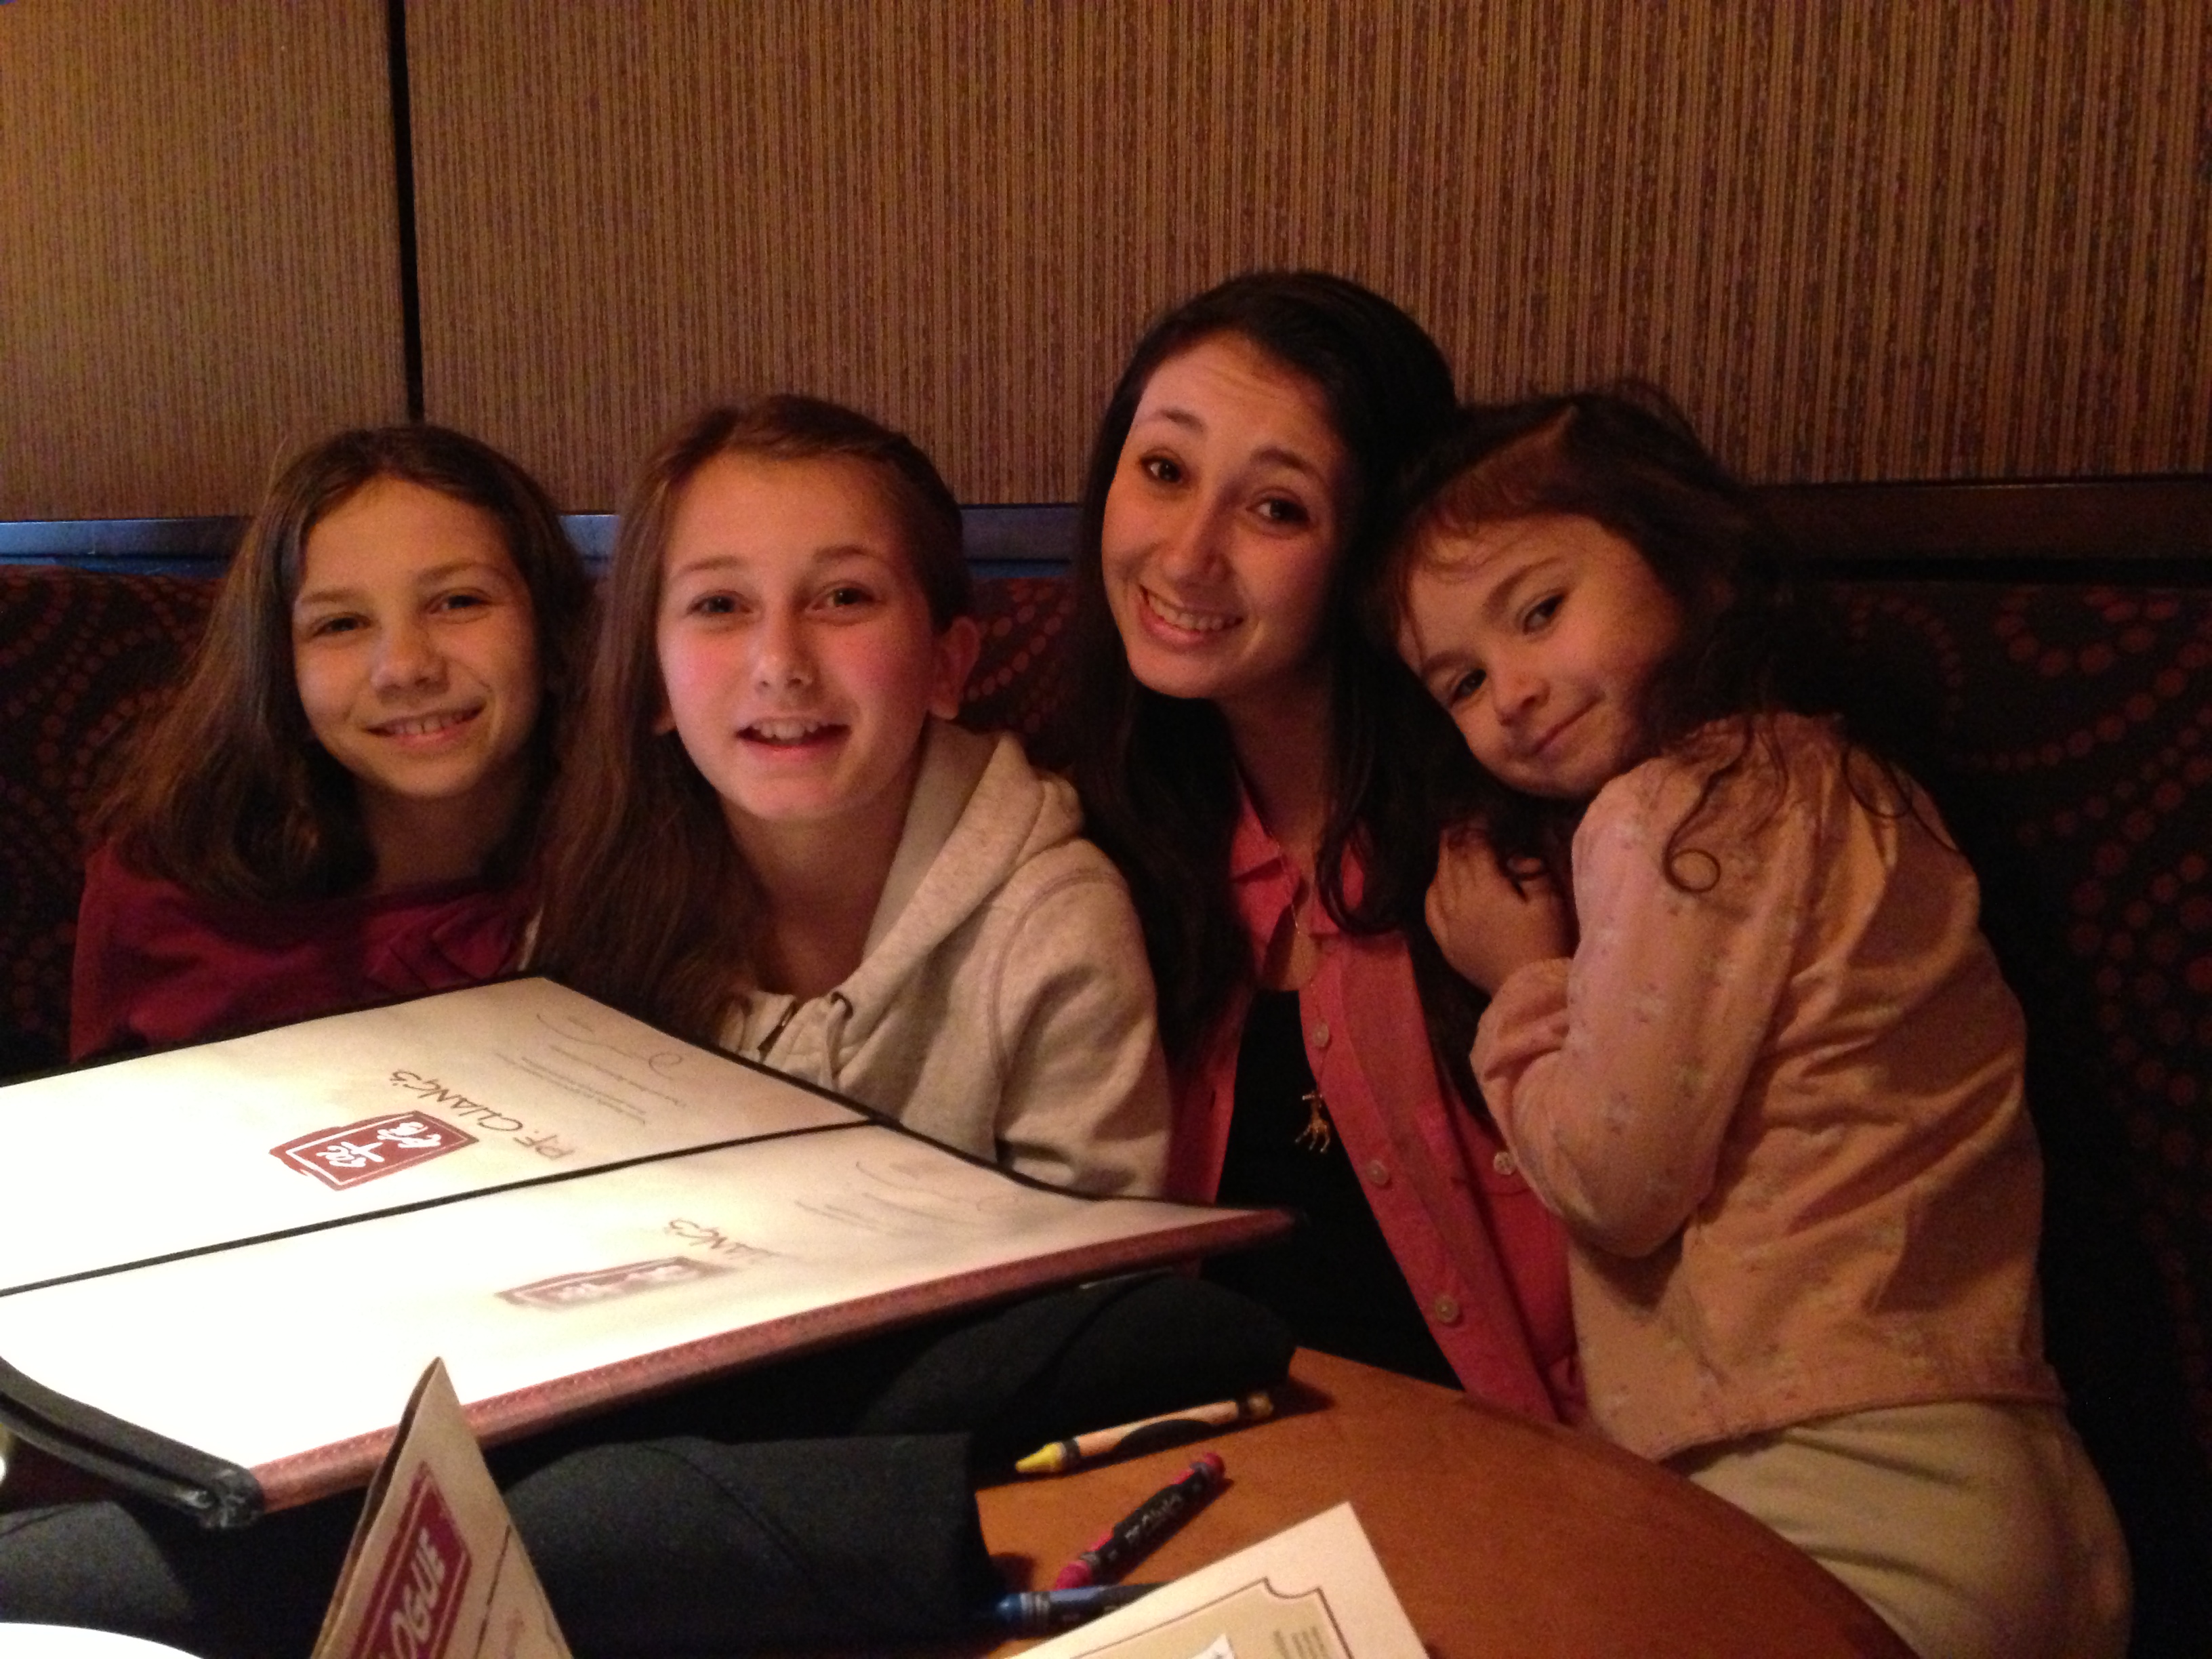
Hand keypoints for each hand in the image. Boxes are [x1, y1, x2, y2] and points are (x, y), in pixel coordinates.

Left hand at [1426, 827, 1571, 993]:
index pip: (1475, 850)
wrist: (1530, 991)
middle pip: (1453, 864)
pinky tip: (1436, 883)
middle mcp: (1461, 904)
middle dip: (1455, 841)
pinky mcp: (1447, 945)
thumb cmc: (1545, 944)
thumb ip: (1530, 873)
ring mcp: (1450, 926)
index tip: (1479, 816)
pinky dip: (1432, 891)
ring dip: (1443, 862)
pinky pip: (1431, 911)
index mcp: (1487, 890)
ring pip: (1439, 884)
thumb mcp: (1548, 903)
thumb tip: (1513, 855)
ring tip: (1447, 847)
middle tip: (1456, 824)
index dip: (1476, 830)